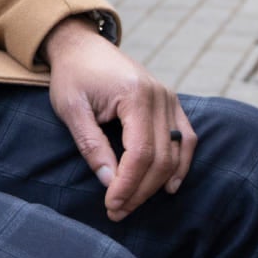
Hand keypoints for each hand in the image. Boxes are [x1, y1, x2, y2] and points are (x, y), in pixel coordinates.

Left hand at [38, 15, 195, 221]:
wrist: (82, 45)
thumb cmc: (72, 75)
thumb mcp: (71, 109)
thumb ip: (91, 145)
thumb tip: (109, 183)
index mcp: (136, 95)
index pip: (140, 153)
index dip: (127, 185)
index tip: (111, 205)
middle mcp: (160, 96)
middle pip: (161, 158)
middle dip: (139, 190)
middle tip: (117, 211)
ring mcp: (170, 99)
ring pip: (175, 153)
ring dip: (156, 184)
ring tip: (132, 203)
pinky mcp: (171, 103)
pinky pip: (186, 139)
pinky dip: (181, 164)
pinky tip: (169, 186)